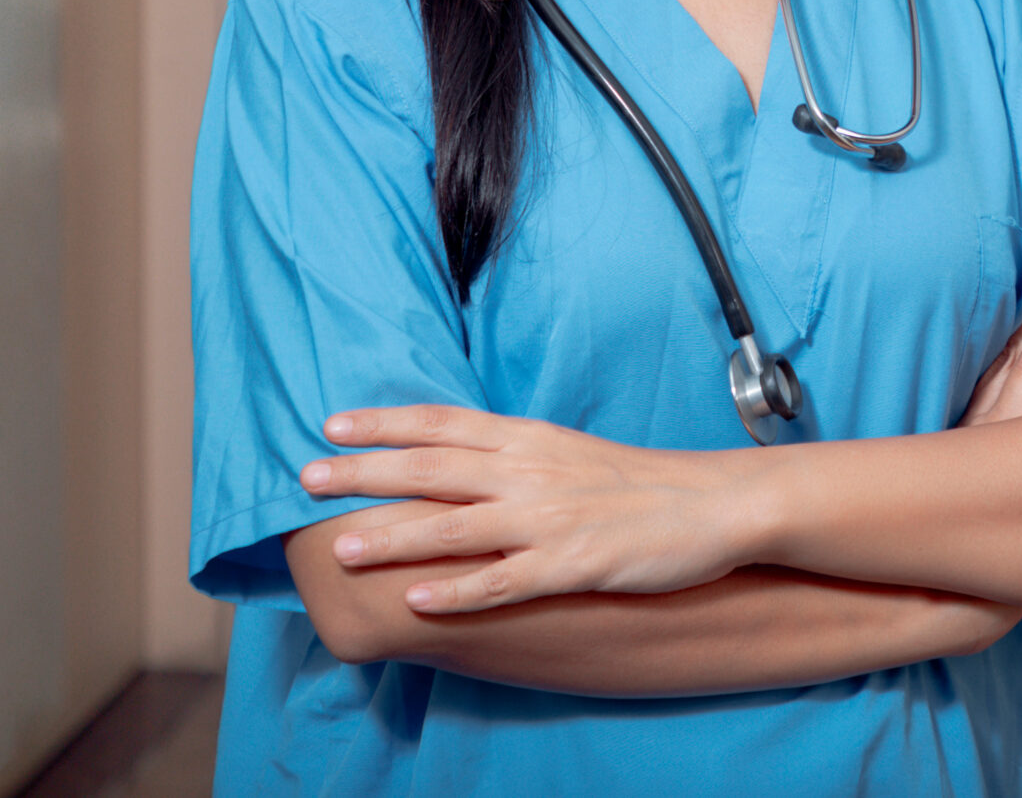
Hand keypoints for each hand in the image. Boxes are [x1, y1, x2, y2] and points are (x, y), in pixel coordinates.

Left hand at [300, 406, 763, 614]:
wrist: (713, 503)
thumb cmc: (639, 482)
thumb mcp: (569, 451)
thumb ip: (513, 455)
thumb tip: (454, 461)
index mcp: (529, 438)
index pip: (443, 422)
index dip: (385, 422)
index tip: (333, 424)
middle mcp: (530, 471)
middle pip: (432, 467)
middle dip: (366, 473)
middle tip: (307, 476)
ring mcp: (549, 519)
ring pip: (455, 526)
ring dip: (394, 536)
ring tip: (343, 547)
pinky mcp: (573, 563)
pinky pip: (503, 581)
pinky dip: (457, 590)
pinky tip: (417, 599)